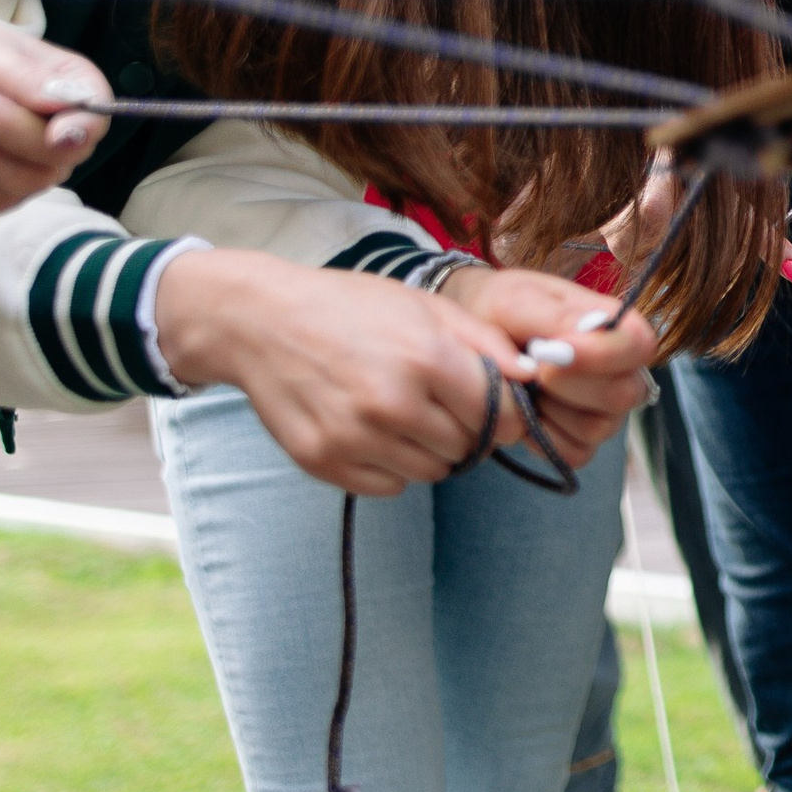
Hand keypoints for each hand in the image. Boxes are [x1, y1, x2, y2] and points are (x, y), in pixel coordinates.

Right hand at [154, 251, 511, 493]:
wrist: (259, 321)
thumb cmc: (348, 307)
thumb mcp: (422, 305)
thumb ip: (483, 342)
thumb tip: (533, 375)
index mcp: (426, 358)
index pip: (503, 418)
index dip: (505, 414)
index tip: (494, 406)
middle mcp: (392, 403)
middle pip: (469, 447)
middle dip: (465, 428)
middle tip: (436, 400)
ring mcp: (355, 438)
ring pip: (433, 471)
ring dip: (429, 449)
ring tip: (401, 410)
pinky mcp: (326, 463)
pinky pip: (390, 486)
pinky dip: (391, 465)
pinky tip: (371, 428)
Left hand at [434, 267, 654, 466]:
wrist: (474, 335)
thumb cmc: (500, 309)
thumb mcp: (516, 300)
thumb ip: (551, 317)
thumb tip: (575, 344)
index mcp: (613, 325)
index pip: (640, 344)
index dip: (604, 354)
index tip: (555, 349)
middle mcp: (619, 369)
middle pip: (626, 394)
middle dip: (572, 387)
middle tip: (533, 368)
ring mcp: (603, 408)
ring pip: (599, 429)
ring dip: (554, 411)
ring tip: (528, 386)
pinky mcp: (581, 438)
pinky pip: (576, 454)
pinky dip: (545, 438)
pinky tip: (528, 412)